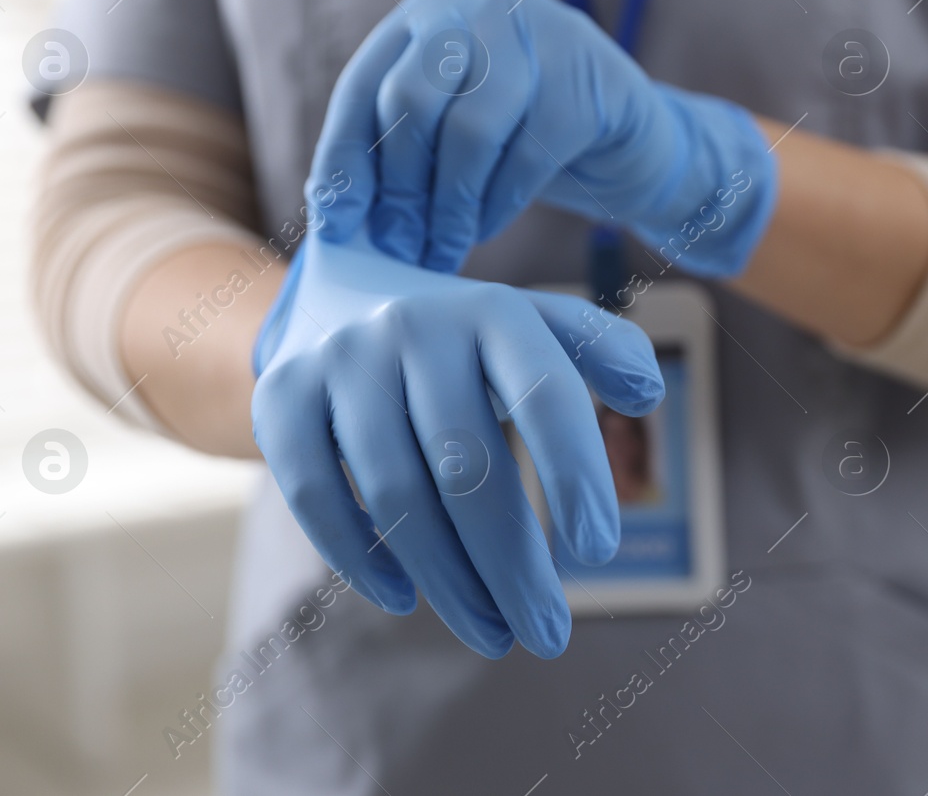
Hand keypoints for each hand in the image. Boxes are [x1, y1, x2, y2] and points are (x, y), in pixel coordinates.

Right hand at [250, 227, 664, 658]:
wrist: (339, 294)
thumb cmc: (465, 339)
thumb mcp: (532, 326)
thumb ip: (598, 350)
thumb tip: (647, 392)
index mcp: (492, 310)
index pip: (544, 392)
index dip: (575, 471)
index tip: (599, 551)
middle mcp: (414, 326)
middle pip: (467, 466)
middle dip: (512, 563)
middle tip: (548, 633)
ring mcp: (340, 360)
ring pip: (395, 493)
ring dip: (448, 579)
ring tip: (493, 632)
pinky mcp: (280, 397)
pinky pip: (314, 494)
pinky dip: (359, 557)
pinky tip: (405, 598)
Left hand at [307, 0, 777, 275]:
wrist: (634, 143)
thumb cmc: (526, 142)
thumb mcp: (455, 131)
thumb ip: (402, 148)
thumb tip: (333, 212)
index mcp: (430, 8)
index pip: (364, 84)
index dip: (344, 158)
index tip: (335, 223)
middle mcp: (481, 3)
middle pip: (411, 100)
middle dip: (399, 189)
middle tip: (399, 249)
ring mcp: (540, 30)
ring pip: (468, 129)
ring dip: (450, 206)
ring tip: (444, 251)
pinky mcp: (588, 73)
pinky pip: (526, 151)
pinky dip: (499, 203)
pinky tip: (488, 227)